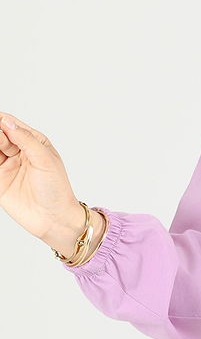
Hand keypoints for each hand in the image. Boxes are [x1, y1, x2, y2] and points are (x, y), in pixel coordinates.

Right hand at [0, 113, 82, 242]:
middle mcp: (18, 152)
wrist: (54, 219)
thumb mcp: (45, 160)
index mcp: (33, 143)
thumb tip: (7, 122)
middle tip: (0, 142)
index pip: (12, 125)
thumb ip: (26, 140)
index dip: (1, 120)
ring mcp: (7, 166)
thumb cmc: (56, 189)